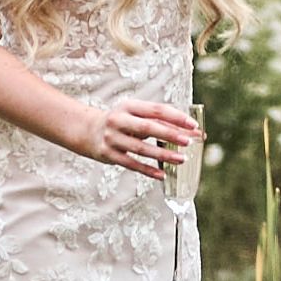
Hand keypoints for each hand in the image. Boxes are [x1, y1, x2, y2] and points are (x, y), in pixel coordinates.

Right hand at [78, 92, 202, 180]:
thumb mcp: (136, 114)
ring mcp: (112, 138)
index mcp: (129, 106)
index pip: (156, 109)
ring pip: (141, 148)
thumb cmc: (122, 121)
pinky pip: (131, 164)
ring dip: (162, 155)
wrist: (88, 131)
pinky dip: (148, 170)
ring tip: (181, 159)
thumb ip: (160, 121)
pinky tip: (162, 174)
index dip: (176, 117)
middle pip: (148, 127)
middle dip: (169, 134)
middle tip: (188, 141)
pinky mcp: (108, 155)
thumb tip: (191, 131)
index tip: (193, 125)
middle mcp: (119, 120)